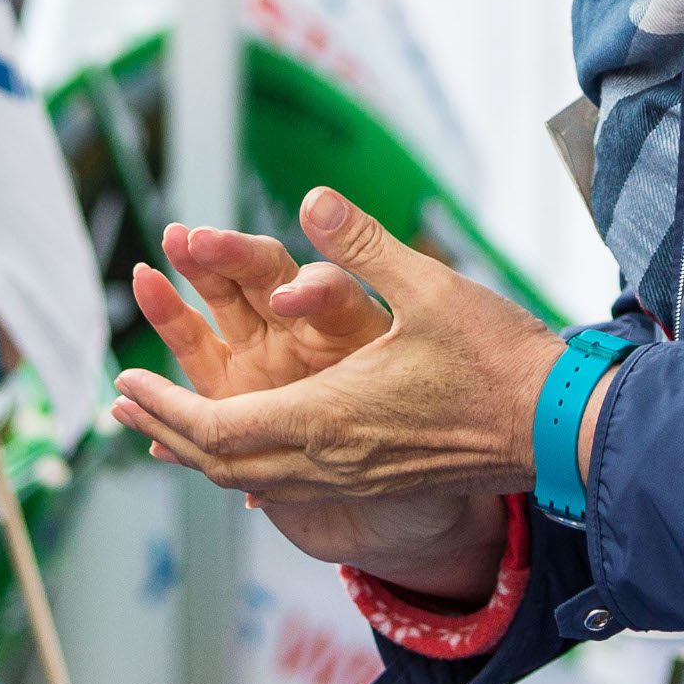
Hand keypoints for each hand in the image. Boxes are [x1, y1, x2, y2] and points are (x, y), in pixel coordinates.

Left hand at [114, 189, 558, 594]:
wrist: (560, 428)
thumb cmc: (497, 358)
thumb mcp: (426, 286)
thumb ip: (360, 244)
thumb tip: (311, 197)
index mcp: (328, 418)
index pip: (219, 428)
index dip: (163, 407)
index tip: (123, 382)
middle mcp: (330, 462)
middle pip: (222, 463)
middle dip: (167, 430)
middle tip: (124, 403)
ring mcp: (354, 480)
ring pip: (254, 481)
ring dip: (203, 450)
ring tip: (167, 424)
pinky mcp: (376, 482)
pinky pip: (289, 486)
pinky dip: (248, 464)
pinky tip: (248, 441)